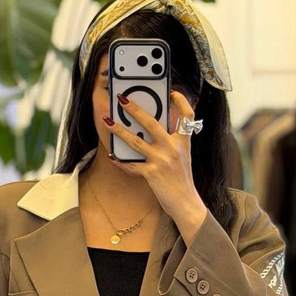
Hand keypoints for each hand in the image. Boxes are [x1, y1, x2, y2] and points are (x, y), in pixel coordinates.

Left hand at [103, 90, 206, 224]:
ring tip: (107, 122)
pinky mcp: (151, 174)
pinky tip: (112, 155)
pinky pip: (131, 165)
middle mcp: (173, 148)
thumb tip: (155, 130)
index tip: (172, 93)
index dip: (181, 101)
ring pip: (135, 141)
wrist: (185, 203)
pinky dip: (120, 161)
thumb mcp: (183, 157)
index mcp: (183, 142)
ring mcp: (161, 160)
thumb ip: (172, 142)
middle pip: (151, 123)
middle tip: (122, 99)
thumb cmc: (182, 180)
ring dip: (119, 130)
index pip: (187, 115)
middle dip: (134, 109)